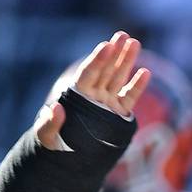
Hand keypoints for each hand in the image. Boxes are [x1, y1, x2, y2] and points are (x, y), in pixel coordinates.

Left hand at [36, 32, 149, 149]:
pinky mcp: (119, 113)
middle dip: (114, 52)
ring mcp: (107, 102)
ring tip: (135, 43)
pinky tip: (145, 73)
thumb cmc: (53, 144)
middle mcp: (93, 95)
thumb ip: (50, 123)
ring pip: (118, 78)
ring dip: (126, 61)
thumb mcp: (47, 135)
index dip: (97, 60)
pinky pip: (129, 97)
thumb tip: (55, 108)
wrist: (67, 156)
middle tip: (122, 35)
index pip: (88, 73)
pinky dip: (137, 86)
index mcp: (77, 94)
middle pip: (105, 70)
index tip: (106, 45)